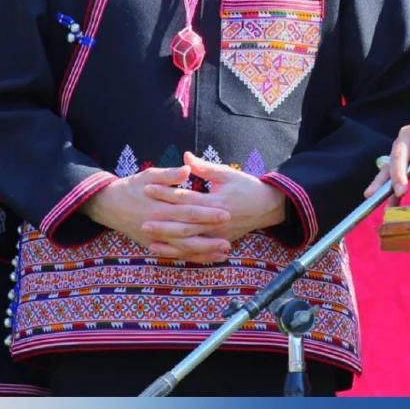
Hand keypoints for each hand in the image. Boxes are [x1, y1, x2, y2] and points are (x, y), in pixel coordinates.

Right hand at [83, 167, 231, 262]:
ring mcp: (154, 238)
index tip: (226, 213)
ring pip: (182, 248)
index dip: (207, 213)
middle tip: (230, 237)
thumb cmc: (131, 187)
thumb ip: (168, 175)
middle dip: (209, 237)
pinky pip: (174, 254)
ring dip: (204, 252)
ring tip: (224, 252)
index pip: (187, 212)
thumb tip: (187, 169)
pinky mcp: (152, 245)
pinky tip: (207, 259)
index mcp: (158, 207)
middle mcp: (157, 225)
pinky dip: (191, 257)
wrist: (106, 205)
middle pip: (187, 233)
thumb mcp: (148, 176)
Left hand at [142, 153, 286, 255]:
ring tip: (148, 236)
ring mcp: (218, 234)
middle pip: (185, 224)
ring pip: (189, 240)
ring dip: (168, 240)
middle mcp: (216, 221)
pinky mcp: (218, 241)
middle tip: (143, 221)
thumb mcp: (227, 174)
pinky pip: (195, 250)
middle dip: (163, 223)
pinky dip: (178, 251)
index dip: (166, 193)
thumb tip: (185, 157)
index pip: (187, 198)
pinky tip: (162, 249)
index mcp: (217, 201)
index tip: (147, 188)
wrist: (266, 206)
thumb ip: (204, 168)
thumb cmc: (246, 187)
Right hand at [365, 113, 409, 199]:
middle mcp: (407, 135)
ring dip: (383, 183)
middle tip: (402, 192)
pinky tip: (372, 196)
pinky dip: (382, 186)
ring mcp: (398, 146)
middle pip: (400, 156)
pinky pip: (387, 173)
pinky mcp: (394, 158)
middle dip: (399, 176)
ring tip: (372, 196)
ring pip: (389, 165)